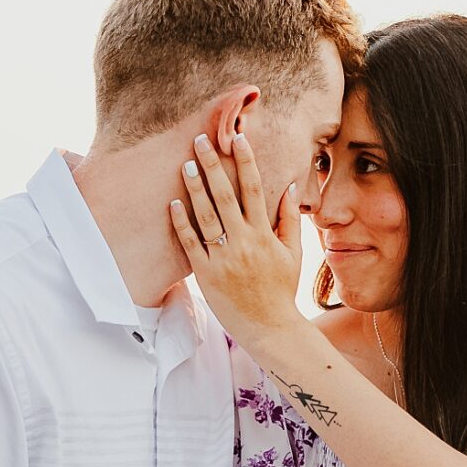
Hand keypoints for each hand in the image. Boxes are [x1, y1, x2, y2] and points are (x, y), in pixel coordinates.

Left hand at [171, 131, 307, 347]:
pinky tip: (173, 203)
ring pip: (205, 215)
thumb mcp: (293, 253)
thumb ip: (290, 219)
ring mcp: (223, 257)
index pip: (254, 188)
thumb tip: (289, 187)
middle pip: (225, 195)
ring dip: (194, 187)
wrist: (269, 328)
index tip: (238, 138)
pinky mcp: (206, 273)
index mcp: (265, 234)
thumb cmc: (281, 290)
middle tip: (200, 140)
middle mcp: (243, 242)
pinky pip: (190, 243)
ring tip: (185, 164)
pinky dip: (181, 222)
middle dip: (212, 165)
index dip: (246, 160)